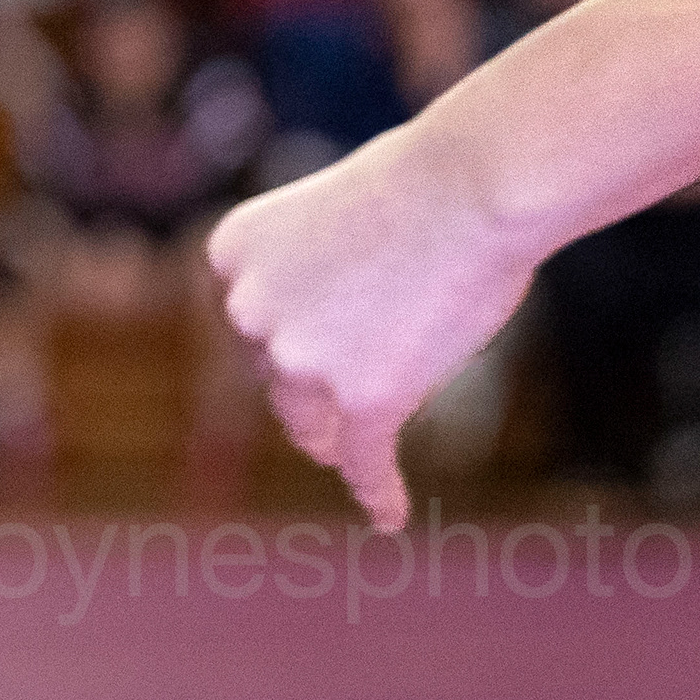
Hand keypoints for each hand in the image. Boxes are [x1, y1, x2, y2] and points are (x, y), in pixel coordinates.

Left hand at [206, 124, 535, 531]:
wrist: (470, 184)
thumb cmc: (418, 187)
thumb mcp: (328, 223)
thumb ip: (308, 282)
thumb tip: (312, 351)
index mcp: (229, 256)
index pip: (249, 326)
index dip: (289, 340)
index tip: (319, 347)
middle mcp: (248, 311)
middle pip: (276, 379)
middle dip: (312, 388)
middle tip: (348, 393)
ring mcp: (301, 360)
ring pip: (311, 427)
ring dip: (337, 437)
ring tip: (357, 451)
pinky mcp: (363, 400)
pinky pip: (366, 464)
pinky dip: (377, 492)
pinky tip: (389, 515)